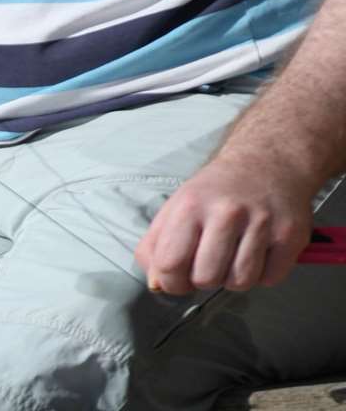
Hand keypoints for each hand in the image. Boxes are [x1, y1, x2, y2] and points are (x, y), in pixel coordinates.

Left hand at [135, 155, 314, 293]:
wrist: (266, 164)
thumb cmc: (216, 191)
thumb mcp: (175, 207)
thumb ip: (156, 245)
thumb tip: (155, 283)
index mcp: (189, 206)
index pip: (170, 263)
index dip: (170, 282)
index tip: (176, 279)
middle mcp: (225, 213)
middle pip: (206, 278)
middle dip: (204, 280)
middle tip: (209, 262)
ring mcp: (261, 223)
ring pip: (240, 282)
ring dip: (234, 278)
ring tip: (233, 255)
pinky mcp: (290, 235)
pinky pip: (270, 278)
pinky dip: (263, 274)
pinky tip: (258, 253)